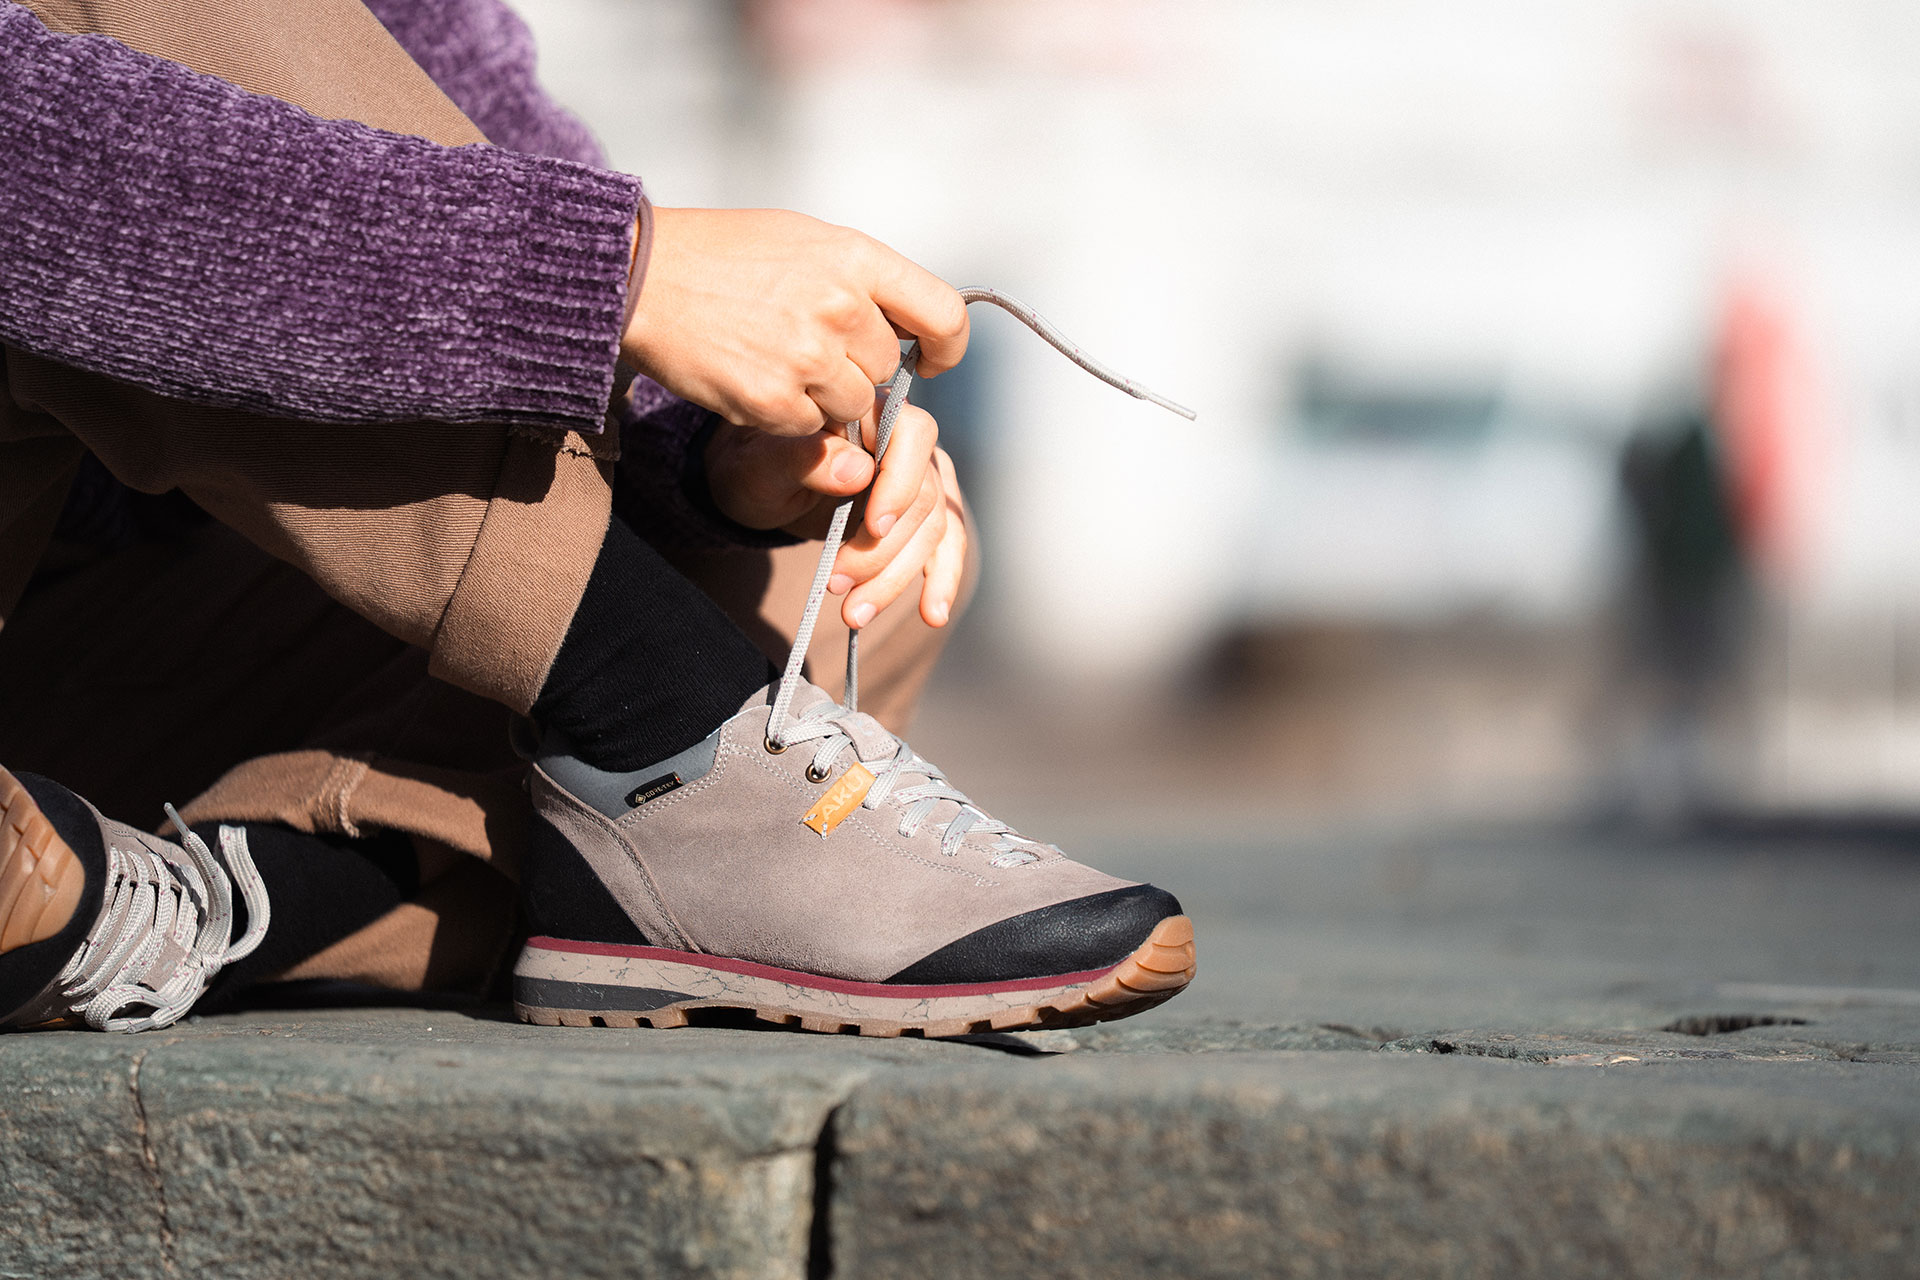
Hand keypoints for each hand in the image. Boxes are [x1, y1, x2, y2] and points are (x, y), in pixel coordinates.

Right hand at [623, 207, 969, 436]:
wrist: (639, 277)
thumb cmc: (722, 254)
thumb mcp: (803, 240)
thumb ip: (861, 281)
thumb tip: (907, 328)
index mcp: (855, 258)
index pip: (943, 314)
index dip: (945, 346)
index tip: (931, 359)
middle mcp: (841, 307)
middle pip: (888, 367)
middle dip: (858, 367)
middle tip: (806, 347)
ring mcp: (809, 357)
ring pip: (854, 404)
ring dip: (824, 395)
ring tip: (775, 358)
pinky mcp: (776, 402)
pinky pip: (812, 426)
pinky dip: (789, 414)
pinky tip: (753, 376)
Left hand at [704, 397, 968, 628]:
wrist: (760, 484)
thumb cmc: (758, 463)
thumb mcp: (762, 462)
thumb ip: (802, 458)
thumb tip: (857, 471)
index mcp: (871, 409)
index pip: (912, 436)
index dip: (899, 484)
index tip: (874, 528)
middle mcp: (908, 442)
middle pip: (922, 496)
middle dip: (881, 550)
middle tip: (836, 583)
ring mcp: (920, 480)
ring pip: (931, 531)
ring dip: (896, 578)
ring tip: (854, 613)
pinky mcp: (921, 518)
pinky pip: (943, 548)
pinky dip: (940, 582)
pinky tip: (932, 614)